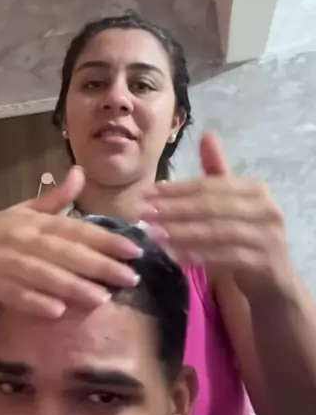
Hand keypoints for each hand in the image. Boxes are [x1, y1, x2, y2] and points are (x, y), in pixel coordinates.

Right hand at [0, 167, 141, 317]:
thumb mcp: (24, 211)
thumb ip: (56, 200)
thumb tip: (80, 173)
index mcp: (35, 222)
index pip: (76, 229)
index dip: (106, 239)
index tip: (134, 250)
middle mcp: (24, 240)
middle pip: (66, 253)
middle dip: (100, 266)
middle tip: (130, 278)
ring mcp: (7, 263)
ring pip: (44, 275)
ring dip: (73, 287)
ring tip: (102, 298)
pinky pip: (17, 295)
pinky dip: (36, 302)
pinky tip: (58, 311)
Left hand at [141, 132, 293, 299]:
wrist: (271, 281)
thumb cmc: (244, 239)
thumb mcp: (230, 205)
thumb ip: (217, 174)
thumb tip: (207, 134)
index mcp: (255, 190)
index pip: (209, 186)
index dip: (176, 190)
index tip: (146, 194)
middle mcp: (267, 209)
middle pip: (211, 206)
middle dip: (173, 210)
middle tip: (143, 214)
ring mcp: (268, 236)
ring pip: (217, 231)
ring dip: (181, 233)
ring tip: (154, 235)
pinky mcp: (265, 261)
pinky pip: (226, 256)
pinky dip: (200, 255)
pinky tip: (177, 256)